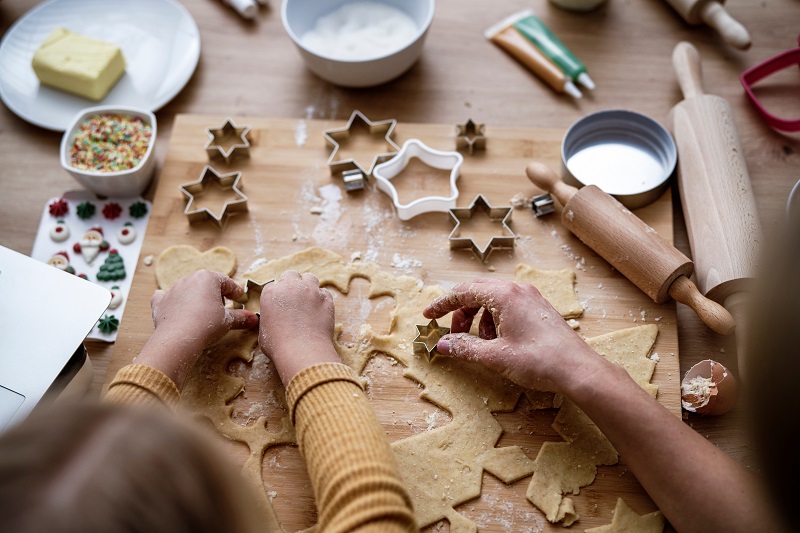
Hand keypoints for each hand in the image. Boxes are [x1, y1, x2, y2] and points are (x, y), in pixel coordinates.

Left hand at [137, 270, 257, 387]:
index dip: (235, 291)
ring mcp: (173, 290)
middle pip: (206, 284)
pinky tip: (174, 306)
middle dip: (215, 294)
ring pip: (188, 290)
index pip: (226, 282)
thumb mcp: (227, 321)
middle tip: (222, 307)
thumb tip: (254, 318)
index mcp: (208, 278)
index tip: (239, 298)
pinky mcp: (160, 302)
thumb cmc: (206, 325)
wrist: (177, 339)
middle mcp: (189, 279)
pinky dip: (171, 301)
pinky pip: (166, 297)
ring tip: (202, 312)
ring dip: (195, 298)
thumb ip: (240, 317)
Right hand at [258, 271, 340, 384]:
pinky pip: (324, 293)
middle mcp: (291, 286)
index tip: (280, 304)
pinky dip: (322, 299)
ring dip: (308, 286)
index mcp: (271, 292)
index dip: (277, 295)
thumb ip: (269, 318)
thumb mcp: (263, 330)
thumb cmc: (278, 345)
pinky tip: (319, 310)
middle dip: (292, 283)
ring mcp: (311, 291)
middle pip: (291, 275)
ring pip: (310, 278)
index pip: (273, 286)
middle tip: (294, 298)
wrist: (302, 351)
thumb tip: (274, 320)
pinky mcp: (326, 299)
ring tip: (308, 300)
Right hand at [423, 278, 597, 392]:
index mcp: (505, 295)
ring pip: (493, 301)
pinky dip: (496, 322)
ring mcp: (531, 299)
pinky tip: (499, 344)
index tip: (428, 316)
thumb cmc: (539, 361)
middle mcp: (518, 290)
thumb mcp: (495, 356)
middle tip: (453, 335)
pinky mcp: (539, 310)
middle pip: (478, 293)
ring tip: (482, 345)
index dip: (443, 304)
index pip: (464, 291)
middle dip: (462, 313)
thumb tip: (443, 345)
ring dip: (480, 320)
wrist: (579, 370)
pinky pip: (509, 308)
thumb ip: (465, 348)